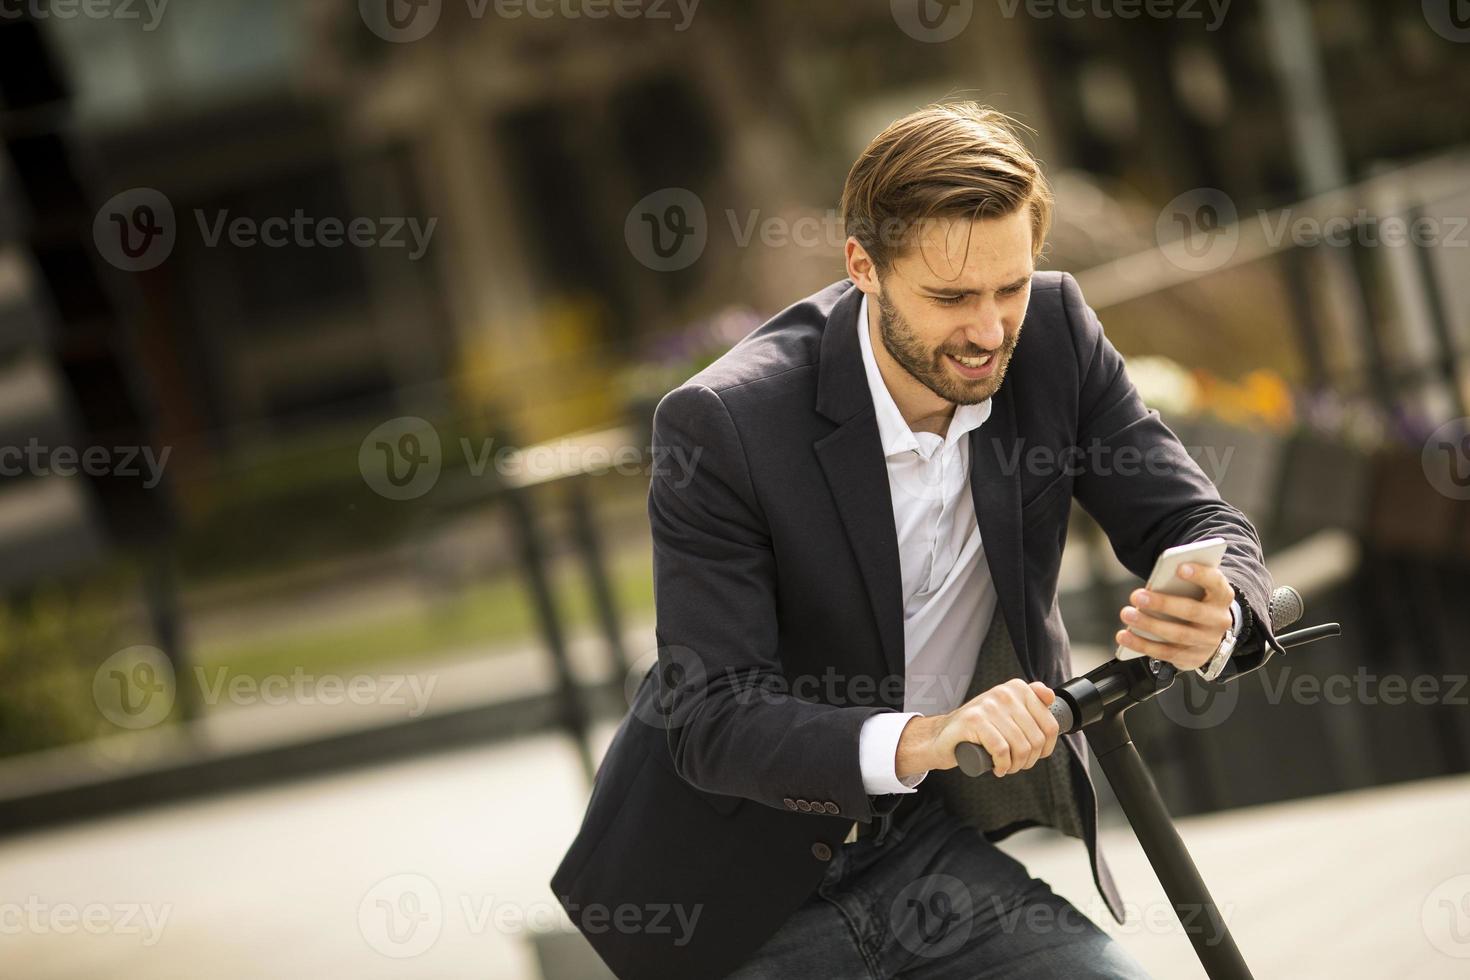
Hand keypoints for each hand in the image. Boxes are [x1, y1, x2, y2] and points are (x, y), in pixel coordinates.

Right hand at [896, 679, 1059, 778]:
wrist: (942, 737)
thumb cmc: (978, 729)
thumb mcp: (1007, 712)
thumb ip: (1030, 701)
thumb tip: (1050, 696)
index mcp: (1017, 688)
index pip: (1050, 725)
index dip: (1046, 748)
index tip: (1033, 754)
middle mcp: (1004, 693)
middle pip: (1036, 739)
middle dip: (1029, 760)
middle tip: (1015, 764)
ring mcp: (988, 705)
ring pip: (1020, 747)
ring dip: (1015, 766)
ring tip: (1006, 767)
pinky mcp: (974, 720)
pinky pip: (1001, 750)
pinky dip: (1002, 765)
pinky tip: (996, 768)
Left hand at [1115, 563, 1233, 670]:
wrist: (1208, 630)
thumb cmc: (1195, 600)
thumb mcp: (1195, 587)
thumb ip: (1181, 582)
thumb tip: (1155, 583)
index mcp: (1221, 596)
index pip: (1215, 583)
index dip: (1200, 575)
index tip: (1180, 567)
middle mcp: (1219, 620)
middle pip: (1192, 611)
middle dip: (1162, 604)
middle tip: (1136, 596)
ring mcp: (1208, 642)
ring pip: (1178, 635)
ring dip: (1149, 625)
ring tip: (1127, 614)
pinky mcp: (1194, 658)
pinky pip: (1166, 653)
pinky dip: (1142, 645)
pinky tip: (1124, 636)